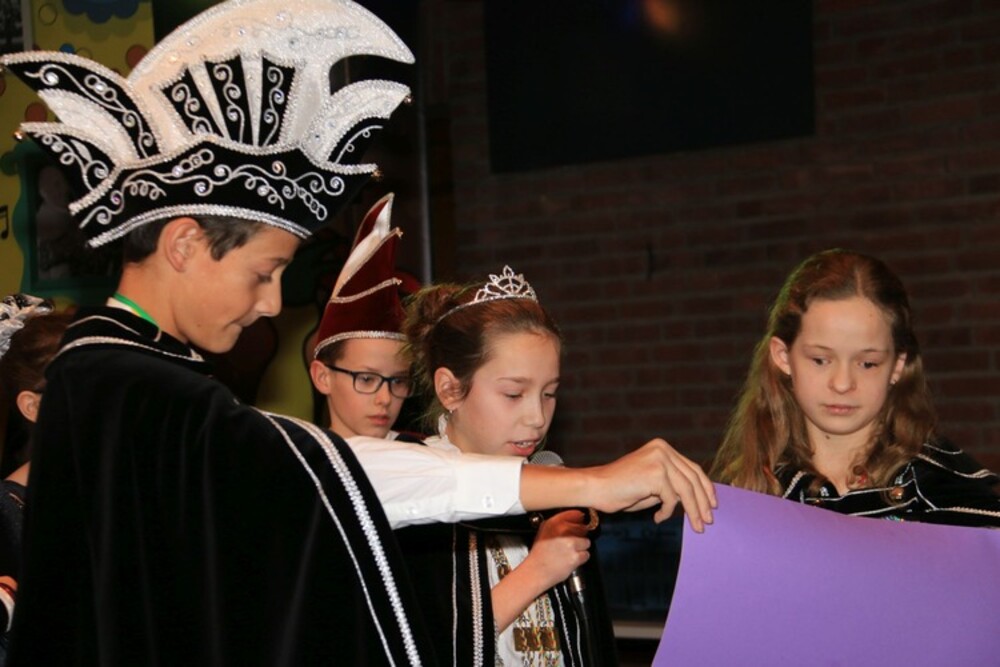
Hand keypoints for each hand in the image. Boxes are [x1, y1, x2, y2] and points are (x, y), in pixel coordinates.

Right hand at [522, 510, 590, 590]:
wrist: (535, 572)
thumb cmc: (539, 554)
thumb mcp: (544, 531)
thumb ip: (558, 523)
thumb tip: (575, 519)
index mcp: (554, 522)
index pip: (576, 514)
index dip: (579, 520)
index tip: (579, 523)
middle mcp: (562, 531)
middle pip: (583, 528)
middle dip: (580, 536)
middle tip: (571, 543)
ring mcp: (570, 543)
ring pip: (586, 542)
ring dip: (581, 548)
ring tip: (570, 552)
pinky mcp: (575, 556)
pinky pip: (586, 554)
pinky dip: (581, 558)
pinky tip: (571, 559)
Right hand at [584, 438, 716, 530]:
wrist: (595, 487)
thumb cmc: (620, 489)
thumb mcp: (652, 485)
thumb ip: (672, 486)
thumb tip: (696, 499)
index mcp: (662, 448)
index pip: (692, 468)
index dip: (705, 488)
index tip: (713, 504)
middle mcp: (663, 449)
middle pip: (693, 479)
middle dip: (703, 502)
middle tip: (708, 521)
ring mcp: (660, 459)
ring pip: (687, 490)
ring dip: (694, 511)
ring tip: (698, 527)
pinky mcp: (656, 473)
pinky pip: (670, 498)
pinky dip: (666, 511)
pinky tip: (658, 518)